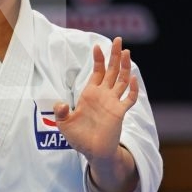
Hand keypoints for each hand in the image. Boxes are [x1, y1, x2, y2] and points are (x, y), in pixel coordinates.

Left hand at [53, 38, 138, 174]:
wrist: (92, 152)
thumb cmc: (79, 138)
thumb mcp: (64, 124)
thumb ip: (61, 112)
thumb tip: (60, 104)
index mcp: (90, 94)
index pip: (97, 71)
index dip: (98, 59)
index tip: (97, 46)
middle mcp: (104, 95)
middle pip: (112, 70)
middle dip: (115, 55)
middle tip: (118, 40)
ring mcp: (113, 103)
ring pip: (122, 80)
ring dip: (125, 67)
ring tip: (126, 52)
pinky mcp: (119, 113)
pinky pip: (129, 99)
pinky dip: (132, 89)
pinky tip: (132, 78)